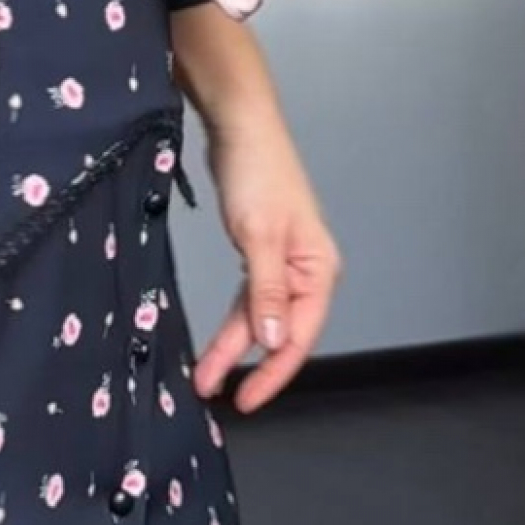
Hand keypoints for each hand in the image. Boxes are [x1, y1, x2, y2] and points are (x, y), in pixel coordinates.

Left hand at [191, 111, 342, 413]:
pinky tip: (220, 338)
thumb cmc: (257, 171)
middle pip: (279, 330)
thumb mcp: (259, 235)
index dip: (273, 373)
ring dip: (233, 343)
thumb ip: (267, 292)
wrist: (239, 124)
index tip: (248, 400)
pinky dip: (234, 317)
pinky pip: (249, 296)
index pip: (299, 336)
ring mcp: (284, 260)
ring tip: (206, 374)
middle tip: (214, 390)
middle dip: (246, 362)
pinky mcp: (260, 250)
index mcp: (317, 270)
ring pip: (259, 315)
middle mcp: (306, 270)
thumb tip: (275, 341)